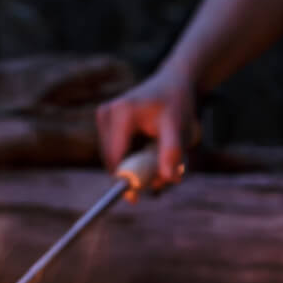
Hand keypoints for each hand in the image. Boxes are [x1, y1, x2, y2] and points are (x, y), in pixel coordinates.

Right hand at [95, 71, 195, 195]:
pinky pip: (117, 153)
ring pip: (114, 159)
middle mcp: (106, 114)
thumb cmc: (177, 103)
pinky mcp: (107, 123)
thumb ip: (172, 152)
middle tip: (160, 181)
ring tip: (160, 159)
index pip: (115, 158)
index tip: (135, 199)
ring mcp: (104, 118)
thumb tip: (168, 179)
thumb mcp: (178, 126)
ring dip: (135, 167)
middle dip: (134, 175)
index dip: (123, 181)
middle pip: (112, 161)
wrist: (174, 82)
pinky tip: (150, 151)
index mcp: (121, 113)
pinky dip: (134, 159)